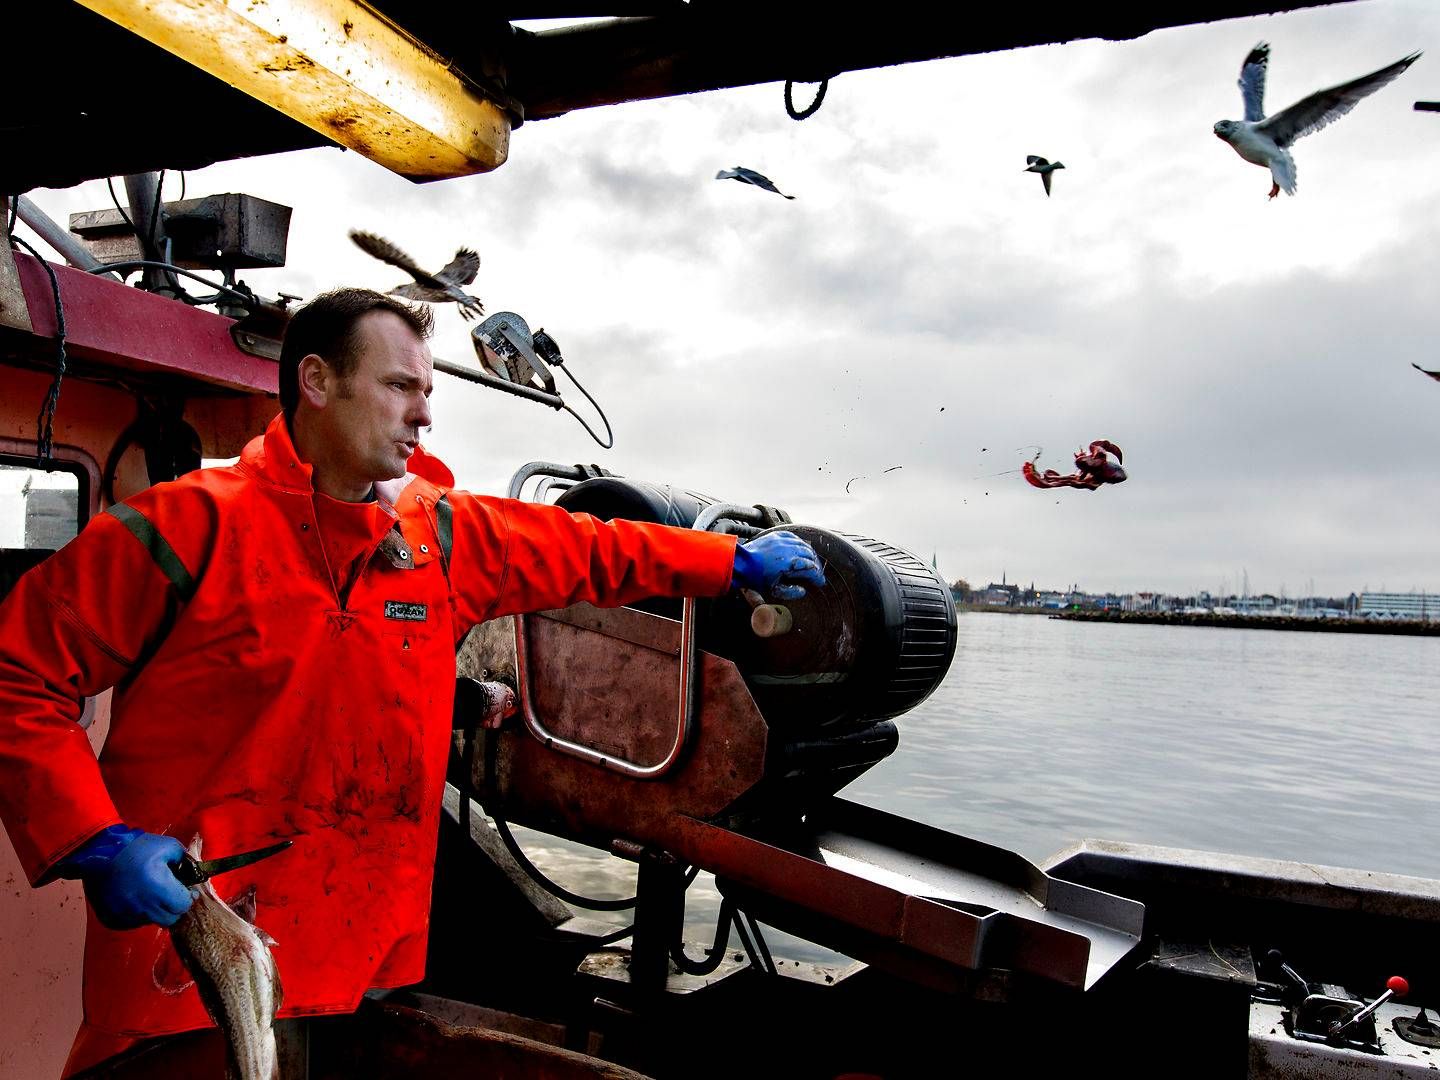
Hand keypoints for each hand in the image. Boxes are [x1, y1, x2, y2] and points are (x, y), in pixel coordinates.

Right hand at [58, 826, 195, 928]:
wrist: (99, 852)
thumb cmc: (135, 847)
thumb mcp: (168, 846)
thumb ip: (185, 860)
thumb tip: (193, 872)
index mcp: (159, 889)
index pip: (183, 906)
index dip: (187, 898)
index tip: (186, 890)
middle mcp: (142, 907)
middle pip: (169, 919)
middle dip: (173, 907)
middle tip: (169, 893)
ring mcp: (125, 915)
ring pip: (150, 921)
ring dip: (154, 911)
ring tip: (148, 892)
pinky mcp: (111, 919)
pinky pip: (131, 923)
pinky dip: (136, 914)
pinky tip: (134, 898)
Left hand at [731, 531, 825, 599]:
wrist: (740, 562)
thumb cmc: (755, 577)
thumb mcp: (773, 590)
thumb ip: (790, 592)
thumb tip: (802, 591)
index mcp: (790, 563)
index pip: (811, 569)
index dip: (818, 577)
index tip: (820, 582)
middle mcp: (789, 550)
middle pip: (810, 556)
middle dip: (816, 565)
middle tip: (817, 573)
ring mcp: (783, 541)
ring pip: (803, 545)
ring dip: (809, 554)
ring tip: (811, 561)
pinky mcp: (776, 536)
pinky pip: (793, 537)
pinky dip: (799, 543)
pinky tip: (800, 547)